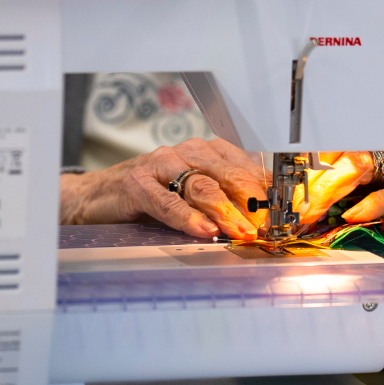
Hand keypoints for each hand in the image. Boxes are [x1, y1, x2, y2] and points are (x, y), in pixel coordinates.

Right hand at [60, 138, 270, 239]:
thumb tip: (265, 225)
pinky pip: (167, 201)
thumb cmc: (153, 196)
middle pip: (229, 176)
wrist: (98, 196)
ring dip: (226, 212)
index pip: (248, 169)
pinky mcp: (138, 183)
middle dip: (252, 203)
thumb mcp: (194, 196)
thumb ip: (227, 204)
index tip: (285, 215)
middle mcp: (188, 152)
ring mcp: (162, 165)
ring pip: (202, 186)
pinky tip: (203, 230)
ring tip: (241, 232)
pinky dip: (188, 218)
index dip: (268, 194)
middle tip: (268, 227)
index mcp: (209, 153)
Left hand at [295, 124, 383, 223]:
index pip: (338, 145)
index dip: (308, 164)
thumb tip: (337, 197)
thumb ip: (375, 176)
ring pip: (368, 166)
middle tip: (290, 202)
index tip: (285, 183)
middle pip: (343, 153)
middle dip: (313, 178)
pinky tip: (360, 212)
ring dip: (336, 189)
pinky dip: (382, 202)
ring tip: (312, 208)